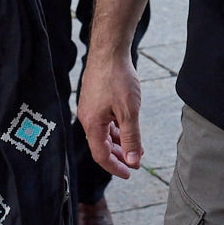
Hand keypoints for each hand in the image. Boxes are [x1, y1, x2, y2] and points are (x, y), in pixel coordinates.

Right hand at [76, 50, 144, 178]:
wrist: (109, 51)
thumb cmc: (118, 78)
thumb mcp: (129, 112)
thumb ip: (132, 138)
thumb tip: (133, 161)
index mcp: (92, 124)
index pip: (101, 155)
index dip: (116, 167)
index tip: (130, 173)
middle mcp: (87, 118)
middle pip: (102, 146)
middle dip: (119, 156)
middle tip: (135, 162)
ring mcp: (90, 109)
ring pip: (104, 133)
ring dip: (120, 142)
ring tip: (137, 147)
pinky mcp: (94, 100)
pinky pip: (104, 122)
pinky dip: (116, 129)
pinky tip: (128, 129)